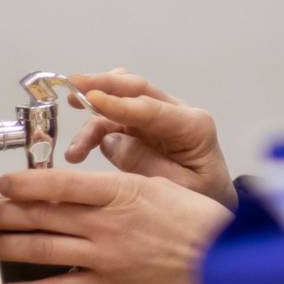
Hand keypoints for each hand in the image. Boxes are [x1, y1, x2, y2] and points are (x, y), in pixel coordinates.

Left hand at [0, 170, 232, 283]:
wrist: (221, 259)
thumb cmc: (196, 219)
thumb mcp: (160, 186)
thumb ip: (120, 187)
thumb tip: (80, 189)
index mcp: (121, 191)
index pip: (59, 184)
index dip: (23, 183)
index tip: (3, 183)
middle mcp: (106, 223)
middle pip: (40, 216)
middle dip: (3, 213)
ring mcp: (105, 257)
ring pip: (40, 250)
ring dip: (6, 246)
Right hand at [63, 69, 235, 209]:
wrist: (210, 199)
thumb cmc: (203, 193)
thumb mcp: (181, 186)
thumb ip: (147, 163)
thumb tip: (110, 140)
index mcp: (194, 126)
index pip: (153, 108)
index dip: (120, 103)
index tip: (92, 98)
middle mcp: (175, 114)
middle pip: (136, 89)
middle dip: (103, 84)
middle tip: (72, 85)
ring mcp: (155, 117)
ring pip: (118, 102)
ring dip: (91, 117)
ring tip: (74, 150)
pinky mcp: (139, 126)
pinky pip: (110, 120)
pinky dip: (91, 131)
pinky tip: (76, 153)